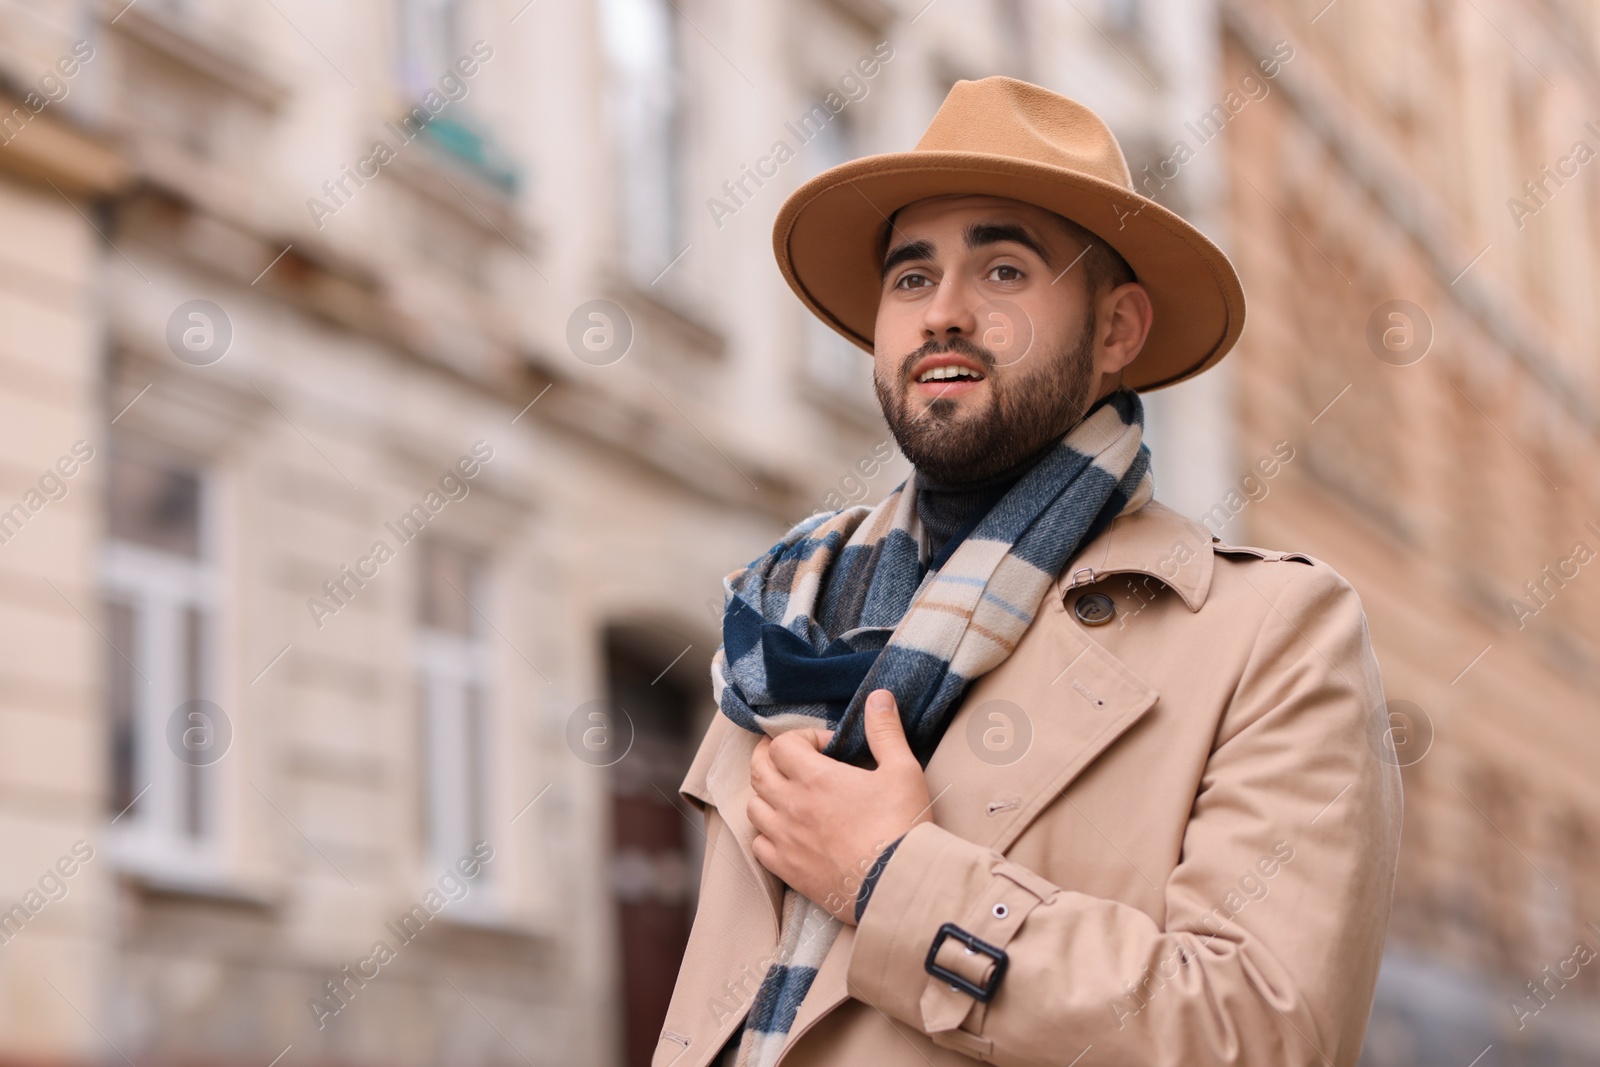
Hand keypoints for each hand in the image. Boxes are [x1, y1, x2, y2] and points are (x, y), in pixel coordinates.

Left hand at [747, 689, 933, 923]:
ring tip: (789, 793)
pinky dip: (766, 834)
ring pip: (754, 807)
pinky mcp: (788, 870)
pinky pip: (758, 846)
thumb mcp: (902, 770)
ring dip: (767, 794)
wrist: (897, 885)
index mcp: (814, 778)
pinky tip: (785, 832)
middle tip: (792, 757)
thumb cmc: (901, 826)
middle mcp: (791, 806)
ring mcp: (785, 840)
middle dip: (771, 757)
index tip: (827, 747)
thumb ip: (885, 731)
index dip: (801, 738)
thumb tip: (879, 697)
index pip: (781, 745)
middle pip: (758, 770)